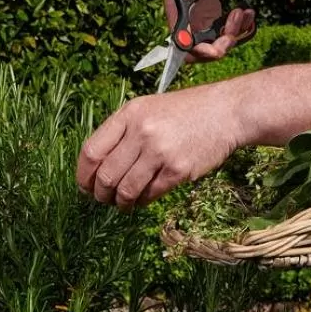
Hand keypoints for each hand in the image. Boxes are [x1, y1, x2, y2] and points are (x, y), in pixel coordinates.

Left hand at [76, 82, 242, 210]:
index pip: (91, 151)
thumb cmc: (186, 111)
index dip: (83, 175)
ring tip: (123, 203)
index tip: (85, 186)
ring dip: (120, 202)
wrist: (227, 111)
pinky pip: (150, 194)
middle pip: (105, 175)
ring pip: (125, 190)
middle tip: (104, 199)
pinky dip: (142, 201)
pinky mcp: (178, 169)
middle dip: (100, 194)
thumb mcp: (149, 108)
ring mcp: (160, 151)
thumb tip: (98, 167)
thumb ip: (124, 131)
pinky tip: (143, 199)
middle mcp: (141, 131)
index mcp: (129, 113)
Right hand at [165, 0, 255, 62]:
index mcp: (178, 15)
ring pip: (220, 44)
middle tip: (237, 18)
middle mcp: (189, 25)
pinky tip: (249, 14)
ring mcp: (204, 27)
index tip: (216, 50)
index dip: (198, 52)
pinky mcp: (217, 26)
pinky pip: (231, 35)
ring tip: (244, 12)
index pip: (183, 45)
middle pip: (204, 50)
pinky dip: (243, 28)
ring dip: (236, 32)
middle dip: (223, 41)